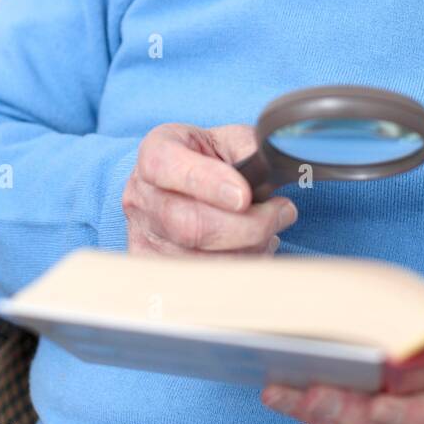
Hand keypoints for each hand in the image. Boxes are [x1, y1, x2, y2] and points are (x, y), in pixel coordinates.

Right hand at [122, 122, 297, 256]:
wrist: (185, 188)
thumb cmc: (212, 162)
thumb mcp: (231, 141)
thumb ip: (250, 150)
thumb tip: (271, 172)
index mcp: (156, 153)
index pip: (167, 166)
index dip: (207, 182)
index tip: (245, 196)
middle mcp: (141, 197)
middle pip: (189, 225)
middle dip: (247, 225)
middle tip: (282, 212)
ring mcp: (144, 237)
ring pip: (200, 260)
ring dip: (249, 250)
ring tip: (271, 231)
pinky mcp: (155, 270)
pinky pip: (202, 282)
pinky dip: (238, 268)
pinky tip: (252, 250)